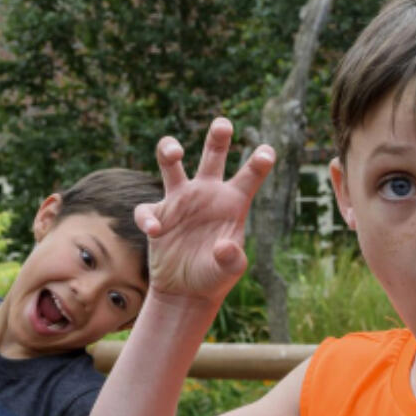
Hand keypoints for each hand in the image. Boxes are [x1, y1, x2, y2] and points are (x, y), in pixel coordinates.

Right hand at [138, 118, 273, 305]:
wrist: (186, 291)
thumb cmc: (214, 276)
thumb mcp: (229, 271)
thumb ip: (231, 259)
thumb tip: (223, 246)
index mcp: (232, 202)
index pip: (249, 177)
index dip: (258, 163)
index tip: (268, 152)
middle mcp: (206, 194)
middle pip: (212, 157)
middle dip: (217, 138)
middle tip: (224, 123)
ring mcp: (180, 201)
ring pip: (172, 166)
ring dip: (170, 151)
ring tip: (175, 151)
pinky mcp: (157, 215)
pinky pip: (147, 210)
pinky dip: (149, 218)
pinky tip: (156, 231)